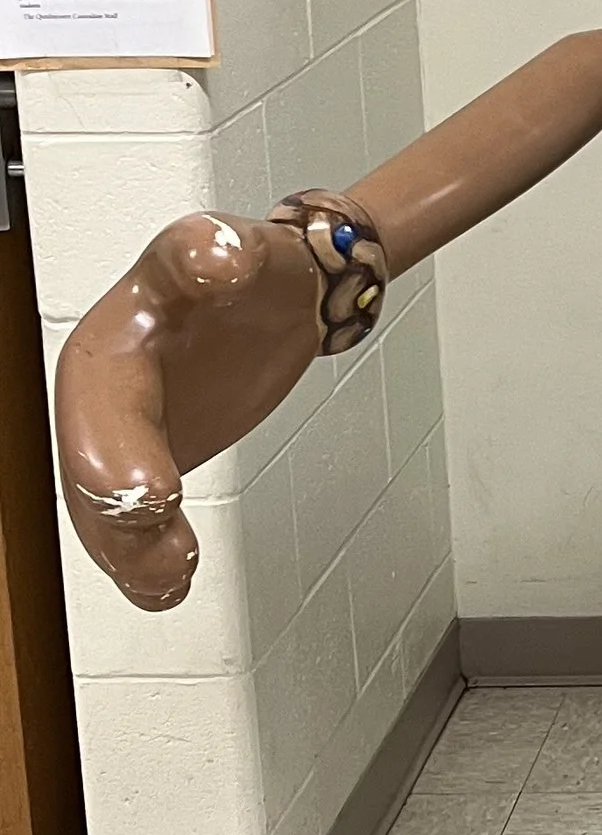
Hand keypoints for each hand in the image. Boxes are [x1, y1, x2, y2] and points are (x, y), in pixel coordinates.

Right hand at [55, 214, 323, 608]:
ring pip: (101, 503)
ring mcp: (123, 429)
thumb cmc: (248, 268)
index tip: (157, 492)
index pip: (99, 400)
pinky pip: (131, 517)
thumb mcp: (237, 248)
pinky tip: (165, 585)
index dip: (115, 452)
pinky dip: (144, 557)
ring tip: (169, 578)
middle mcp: (104, 390)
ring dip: (129, 550)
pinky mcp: (150, 459)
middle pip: (89, 461)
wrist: (280, 293)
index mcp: (113, 338)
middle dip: (117, 515)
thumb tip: (214, 257)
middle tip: (165, 547)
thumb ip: (219, 251)